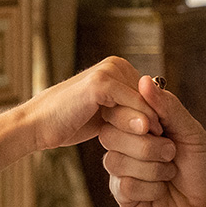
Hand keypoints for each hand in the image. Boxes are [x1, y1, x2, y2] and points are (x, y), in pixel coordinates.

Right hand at [0, 56, 161, 163]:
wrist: (38, 125)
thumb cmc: (69, 122)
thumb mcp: (105, 115)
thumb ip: (126, 110)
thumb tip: (155, 118)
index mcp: (117, 68)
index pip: (151, 92)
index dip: (160, 113)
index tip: (167, 137)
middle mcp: (115, 64)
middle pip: (151, 94)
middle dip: (158, 117)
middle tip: (166, 141)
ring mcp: (107, 71)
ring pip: (145, 98)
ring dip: (153, 121)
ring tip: (160, 141)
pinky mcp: (100, 82)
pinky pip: (133, 102)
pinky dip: (142, 119)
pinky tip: (147, 135)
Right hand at [100, 75, 205, 206]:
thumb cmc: (201, 163)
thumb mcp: (190, 130)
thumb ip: (167, 106)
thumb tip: (144, 80)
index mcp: (137, 126)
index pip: (116, 112)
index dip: (136, 118)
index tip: (160, 126)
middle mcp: (124, 145)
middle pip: (110, 136)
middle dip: (148, 146)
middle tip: (171, 152)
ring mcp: (121, 171)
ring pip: (116, 162)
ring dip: (152, 168)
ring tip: (170, 171)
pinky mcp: (123, 196)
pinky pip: (124, 186)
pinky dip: (150, 189)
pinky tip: (161, 190)